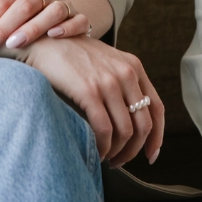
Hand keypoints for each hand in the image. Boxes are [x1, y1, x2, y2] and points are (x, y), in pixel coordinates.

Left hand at [0, 0, 89, 55]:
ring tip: (14, 44)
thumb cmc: (17, 23)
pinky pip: (79, 20)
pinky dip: (67, 27)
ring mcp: (64, 5)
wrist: (53, 29)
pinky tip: (53, 36)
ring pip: (53, 11)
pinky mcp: (80, 20)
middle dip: (3, 27)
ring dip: (33, 27)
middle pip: (25, 4)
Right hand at [24, 35, 163, 166]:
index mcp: (134, 67)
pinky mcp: (89, 90)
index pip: (157, 108)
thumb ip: (121, 84)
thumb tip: (131, 122)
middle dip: (134, 150)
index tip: (151, 155)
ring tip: (106, 158)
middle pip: (143, 125)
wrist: (44, 40)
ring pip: (125, 131)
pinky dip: (102, 147)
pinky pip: (104, 130)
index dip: (157, 136)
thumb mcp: (106, 63)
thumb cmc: (72, 56)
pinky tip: (95, 152)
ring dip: (117, 152)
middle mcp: (126, 73)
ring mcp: (108, 81)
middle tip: (120, 161)